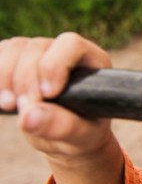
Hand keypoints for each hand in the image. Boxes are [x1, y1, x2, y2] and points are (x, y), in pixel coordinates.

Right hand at [0, 32, 113, 158]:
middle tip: (25, 109)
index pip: (72, 45)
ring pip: (14, 48)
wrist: (66, 138)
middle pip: (37, 47)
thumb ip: (62, 126)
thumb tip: (28, 116)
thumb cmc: (81, 134)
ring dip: (5, 76)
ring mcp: (39, 54)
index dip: (54, 65)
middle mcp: (64, 51)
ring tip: (10, 105)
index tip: (48, 95)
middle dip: (26, 79)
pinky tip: (2, 99)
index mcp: (91, 63)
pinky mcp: (16, 61)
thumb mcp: (80, 136)